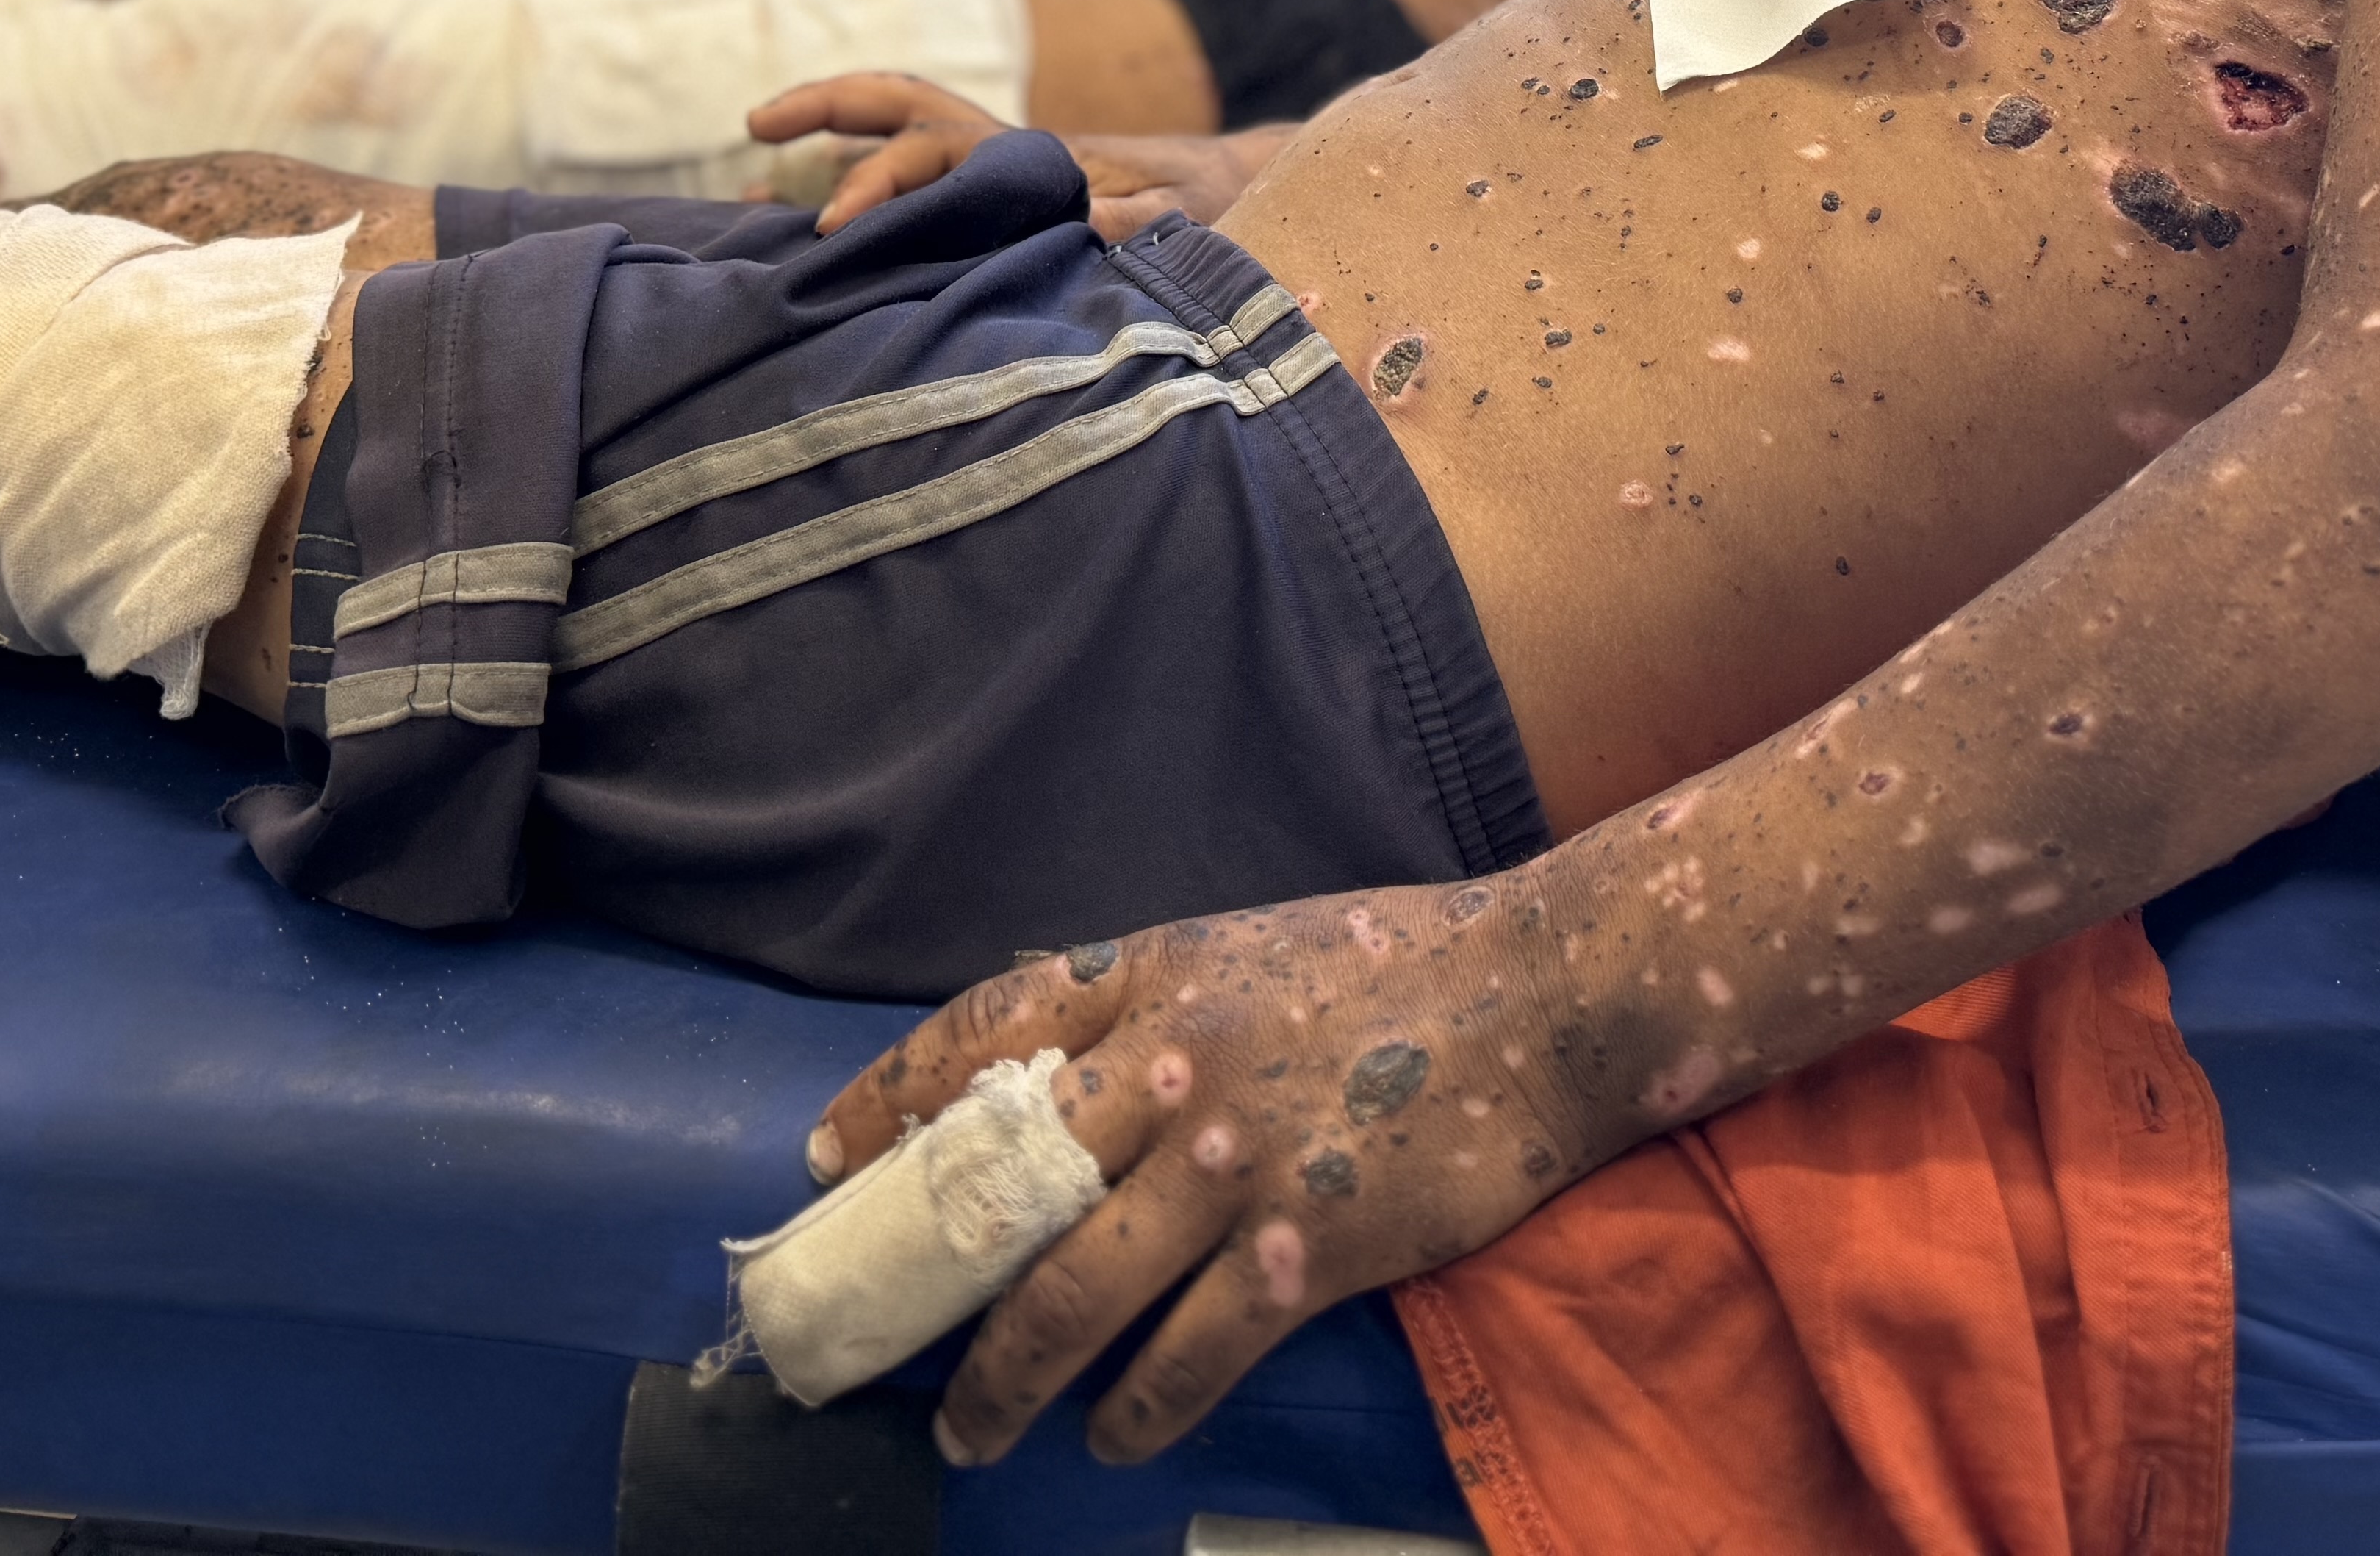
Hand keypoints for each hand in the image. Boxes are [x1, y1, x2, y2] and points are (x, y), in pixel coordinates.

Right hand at [749, 71, 1278, 238]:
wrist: (1234, 194)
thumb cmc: (1212, 205)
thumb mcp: (1186, 216)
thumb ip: (1140, 220)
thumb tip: (1088, 225)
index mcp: (1028, 154)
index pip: (933, 148)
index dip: (879, 179)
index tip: (835, 226)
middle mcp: (998, 153)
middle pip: (899, 105)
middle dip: (827, 105)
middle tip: (755, 124)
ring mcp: (990, 173)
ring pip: (895, 139)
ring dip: (827, 148)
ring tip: (744, 191)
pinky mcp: (993, 203)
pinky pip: (913, 185)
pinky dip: (858, 192)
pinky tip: (809, 236)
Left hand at [808, 875, 1605, 1465]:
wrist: (1549, 992)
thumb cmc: (1406, 964)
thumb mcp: (1249, 945)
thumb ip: (1148, 995)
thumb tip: (1046, 1028)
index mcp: (1154, 976)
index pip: (982, 1032)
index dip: (889, 1098)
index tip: (829, 1161)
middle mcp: (1172, 1067)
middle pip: (1000, 1188)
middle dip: (925, 1282)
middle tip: (877, 1346)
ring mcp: (1235, 1161)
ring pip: (1073, 1294)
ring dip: (1007, 1380)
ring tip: (974, 1432)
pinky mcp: (1308, 1247)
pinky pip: (1190, 1353)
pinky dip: (1137, 1409)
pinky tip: (1114, 1435)